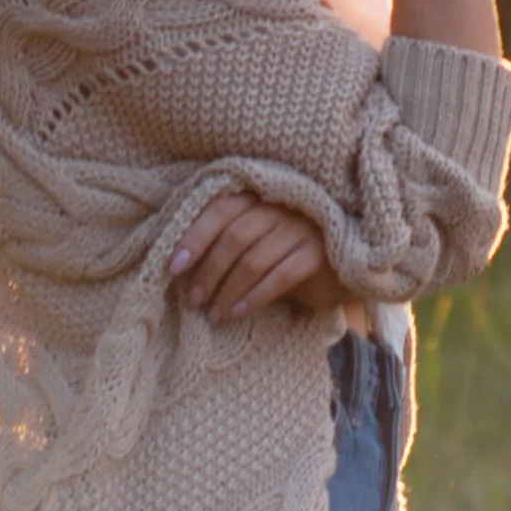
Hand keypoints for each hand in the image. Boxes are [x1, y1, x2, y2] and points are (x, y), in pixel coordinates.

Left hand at [168, 191, 341, 322]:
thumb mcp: (251, 240)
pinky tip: (239, 311)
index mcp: (256, 197)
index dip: (194, 237)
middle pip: (233, 238)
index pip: (218, 210)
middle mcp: (278, 207)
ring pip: (253, 261)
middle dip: (208, 272)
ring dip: (228, 290)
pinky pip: (279, 277)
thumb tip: (180, 264)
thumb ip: (222, 242)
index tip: (173, 267)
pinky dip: (255, 296)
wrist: (337, 266)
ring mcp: (300, 229)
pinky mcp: (316, 254)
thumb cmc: (283, 252)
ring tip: (213, 313)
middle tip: (194, 300)